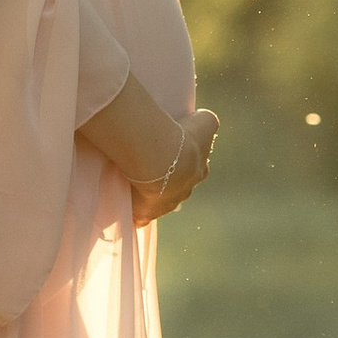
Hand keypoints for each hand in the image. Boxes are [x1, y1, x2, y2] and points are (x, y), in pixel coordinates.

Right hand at [132, 107, 217, 223]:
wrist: (160, 157)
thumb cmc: (183, 137)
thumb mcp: (204, 122)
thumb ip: (208, 121)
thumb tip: (206, 120)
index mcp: (199, 172)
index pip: (197, 169)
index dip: (187, 162)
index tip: (175, 153)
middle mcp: (185, 191)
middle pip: (180, 188)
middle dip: (171, 181)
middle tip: (154, 167)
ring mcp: (166, 206)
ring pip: (161, 202)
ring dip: (152, 193)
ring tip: (136, 180)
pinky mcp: (147, 214)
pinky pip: (141, 217)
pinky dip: (136, 212)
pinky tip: (129, 205)